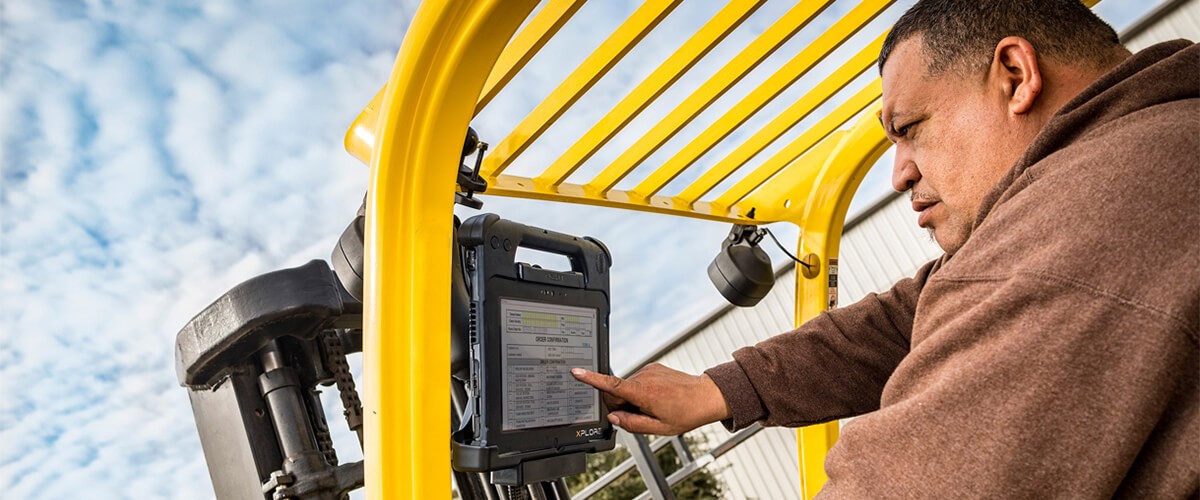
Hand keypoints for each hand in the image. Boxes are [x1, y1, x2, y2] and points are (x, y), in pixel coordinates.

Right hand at [571, 363, 731, 434]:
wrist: (706, 396)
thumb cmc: (686, 414)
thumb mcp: (658, 428)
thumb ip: (632, 424)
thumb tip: (614, 418)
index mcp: (642, 393)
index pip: (611, 384)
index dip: (591, 379)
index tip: (576, 372)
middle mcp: (643, 377)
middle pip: (617, 391)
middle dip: (621, 405)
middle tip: (641, 416)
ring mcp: (649, 370)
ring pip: (628, 387)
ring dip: (633, 398)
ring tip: (654, 407)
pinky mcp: (653, 367)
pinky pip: (638, 380)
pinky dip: (640, 391)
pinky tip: (657, 398)